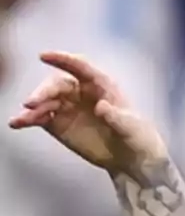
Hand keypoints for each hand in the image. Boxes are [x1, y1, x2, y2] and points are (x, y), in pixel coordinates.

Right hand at [8, 51, 166, 174]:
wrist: (132, 159)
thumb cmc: (137, 136)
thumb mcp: (132, 127)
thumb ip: (117, 117)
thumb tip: (101, 107)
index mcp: (101, 85)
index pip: (79, 67)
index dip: (62, 59)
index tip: (44, 56)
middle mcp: (80, 92)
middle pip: (56, 85)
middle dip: (42, 92)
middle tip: (31, 103)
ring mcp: (67, 107)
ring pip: (44, 101)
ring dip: (32, 108)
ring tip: (23, 119)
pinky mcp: (58, 123)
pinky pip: (39, 117)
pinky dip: (27, 119)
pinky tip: (17, 123)